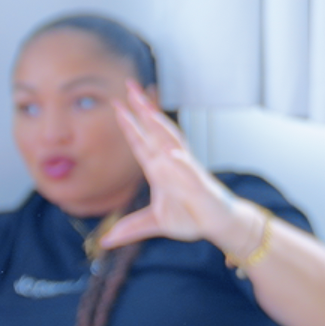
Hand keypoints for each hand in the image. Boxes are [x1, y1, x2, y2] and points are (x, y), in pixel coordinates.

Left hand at [98, 85, 263, 256]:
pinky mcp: (198, 184)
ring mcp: (185, 170)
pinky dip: (180, 162)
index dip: (129, 124)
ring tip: (147, 108)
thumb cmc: (191, 217)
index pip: (140, 142)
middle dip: (142, 109)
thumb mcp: (154, 223)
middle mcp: (171, 163)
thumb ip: (131, 228)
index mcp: (158, 169)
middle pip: (154, 131)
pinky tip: (171, 153)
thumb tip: (106, 240)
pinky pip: (188, 171)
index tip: (117, 105)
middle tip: (130, 86)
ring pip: (171, 141)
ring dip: (159, 124)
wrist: (218, 224)